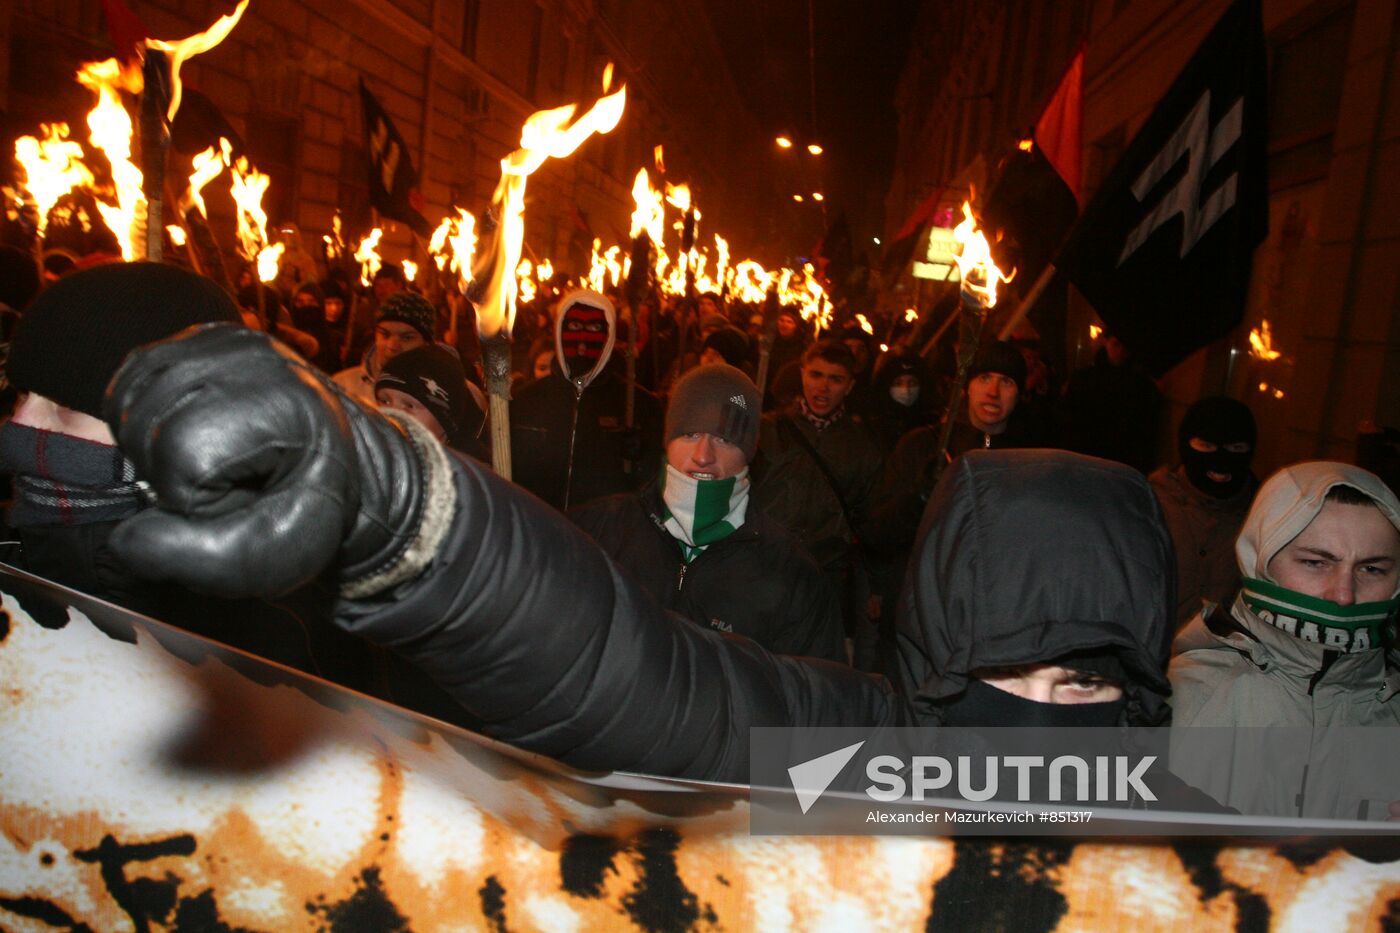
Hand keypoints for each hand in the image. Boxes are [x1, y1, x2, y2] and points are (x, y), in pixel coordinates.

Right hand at [104, 324, 449, 598]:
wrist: (339, 469)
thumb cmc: (307, 513)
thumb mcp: (267, 555)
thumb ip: (195, 557)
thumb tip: (124, 540)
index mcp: (279, 401)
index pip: (177, 453)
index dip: (193, 497)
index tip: (243, 500)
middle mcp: (250, 356)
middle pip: (143, 422)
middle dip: (170, 471)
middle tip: (228, 482)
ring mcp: (224, 340)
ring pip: (128, 399)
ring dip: (151, 445)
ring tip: (210, 459)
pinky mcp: (205, 337)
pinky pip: (132, 377)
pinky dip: (143, 415)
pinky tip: (187, 433)